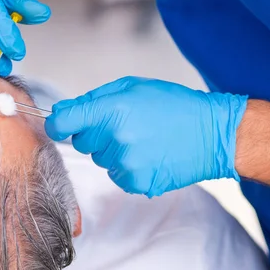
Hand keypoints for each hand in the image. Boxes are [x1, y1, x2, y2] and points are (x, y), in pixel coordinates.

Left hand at [45, 77, 247, 196]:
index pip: (62, 122)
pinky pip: (116, 174)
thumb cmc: (174, 106)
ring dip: (113, 150)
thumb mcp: (133, 87)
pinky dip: (127, 166)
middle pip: (82, 142)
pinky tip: (148, 154)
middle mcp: (115, 139)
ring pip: (100, 159)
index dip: (58, 123)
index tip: (61, 124)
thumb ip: (93, 100)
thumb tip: (61, 112)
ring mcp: (125, 164)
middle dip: (95, 133)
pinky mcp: (136, 182)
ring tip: (142, 139)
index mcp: (111, 110)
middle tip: (124, 125)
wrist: (211, 134)